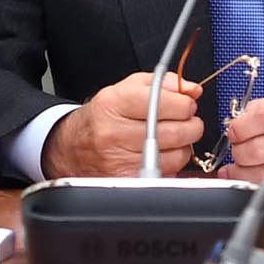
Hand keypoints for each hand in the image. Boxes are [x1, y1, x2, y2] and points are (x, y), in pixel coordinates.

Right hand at [44, 71, 204, 176]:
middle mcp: (114, 132)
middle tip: (185, 121)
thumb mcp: (126, 88)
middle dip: (190, 125)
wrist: (71, 148)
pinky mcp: (126, 180)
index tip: (185, 104)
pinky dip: (171, 165)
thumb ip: (162, 83)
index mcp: (114, 103)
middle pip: (176, 131)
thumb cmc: (102, 117)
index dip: (185, 103)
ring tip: (169, 139)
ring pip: (176, 155)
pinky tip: (160, 156)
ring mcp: (119, 159)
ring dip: (182, 147)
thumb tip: (192, 90)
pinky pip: (167, 173)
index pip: (165, 102)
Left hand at [218, 93, 263, 194]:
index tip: (235, 131)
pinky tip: (255, 178)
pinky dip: (257, 185)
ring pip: (258, 175)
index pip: (259, 118)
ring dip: (242, 170)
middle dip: (238, 151)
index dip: (238, 127)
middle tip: (240, 148)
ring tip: (246, 163)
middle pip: (254, 150)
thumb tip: (237, 124)